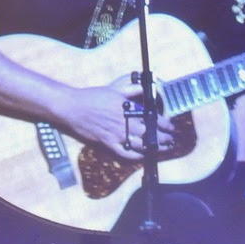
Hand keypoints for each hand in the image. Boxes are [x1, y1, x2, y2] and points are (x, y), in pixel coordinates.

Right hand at [54, 79, 173, 160]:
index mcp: (128, 109)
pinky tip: (143, 156)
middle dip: (164, 138)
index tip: (171, 126)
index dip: (165, 124)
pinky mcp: (108, 144)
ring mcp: (117, 135)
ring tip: (163, 149)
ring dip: (154, 148)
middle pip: (150, 134)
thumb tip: (146, 87)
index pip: (152, 118)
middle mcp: (124, 123)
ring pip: (140, 145)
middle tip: (171, 140)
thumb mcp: (115, 89)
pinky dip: (136, 156)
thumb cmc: (93, 97)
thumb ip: (132, 89)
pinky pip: (125, 153)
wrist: (74, 108)